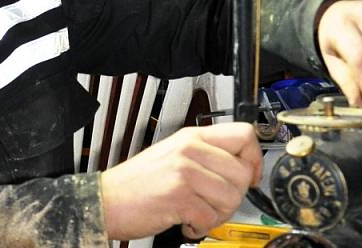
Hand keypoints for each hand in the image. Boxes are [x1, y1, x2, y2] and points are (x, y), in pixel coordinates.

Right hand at [100, 123, 261, 240]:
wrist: (106, 200)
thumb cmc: (138, 182)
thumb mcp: (174, 154)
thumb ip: (206, 154)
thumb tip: (241, 164)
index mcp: (192, 136)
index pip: (244, 134)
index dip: (254, 158)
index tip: (250, 174)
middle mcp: (190, 149)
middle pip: (242, 171)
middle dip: (234, 196)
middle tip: (216, 203)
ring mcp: (185, 171)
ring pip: (231, 197)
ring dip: (218, 214)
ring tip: (198, 212)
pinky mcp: (180, 196)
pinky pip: (211, 218)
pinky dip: (201, 228)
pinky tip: (186, 222)